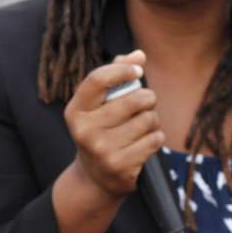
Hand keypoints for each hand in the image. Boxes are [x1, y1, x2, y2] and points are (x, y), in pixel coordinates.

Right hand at [62, 51, 164, 201]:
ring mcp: (101, 149)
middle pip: (134, 99)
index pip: (98, 79)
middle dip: (147, 98)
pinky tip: (144, 143)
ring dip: (152, 121)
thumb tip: (139, 54)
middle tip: (145, 105)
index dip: (123, 70)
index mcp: (75, 110)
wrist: (95, 177)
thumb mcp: (99, 105)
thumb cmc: (102, 130)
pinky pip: (154, 139)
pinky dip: (155, 138)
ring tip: (142, 127)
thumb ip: (116, 75)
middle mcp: (84, 130)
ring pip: (148, 119)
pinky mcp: (120, 165)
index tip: (138, 71)